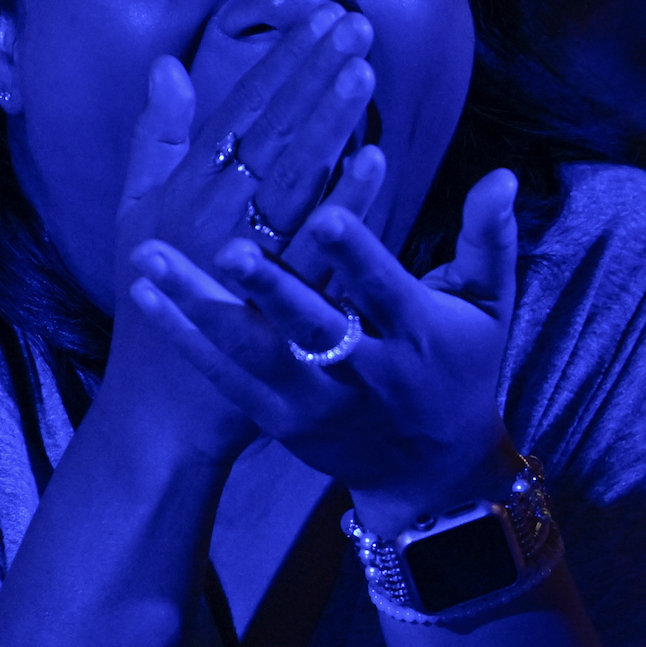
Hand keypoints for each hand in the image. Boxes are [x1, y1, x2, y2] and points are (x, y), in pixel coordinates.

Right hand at [95, 5, 387, 459]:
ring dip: (328, 120)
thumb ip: (156, 138)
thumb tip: (168, 64)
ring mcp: (238, 256)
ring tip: (365, 69)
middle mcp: (208, 213)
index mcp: (183, 186)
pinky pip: (312, 241)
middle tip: (356, 24)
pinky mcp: (268, 300)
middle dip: (313, 73)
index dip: (282, 60)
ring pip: (290, 176)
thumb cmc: (155, 300)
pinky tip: (376, 160)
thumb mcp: (137, 211)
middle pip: (269, 130)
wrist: (163, 402)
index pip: (239, 107)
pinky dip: (343, 199)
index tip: (321, 15)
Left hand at [127, 168, 523, 533]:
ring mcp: (314, 401)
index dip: (359, 255)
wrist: (432, 471)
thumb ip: (490, 238)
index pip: (385, 289)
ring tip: (149, 258)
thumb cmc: (462, 366)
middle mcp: (363, 373)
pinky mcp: (279, 418)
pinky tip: (142, 295)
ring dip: (198, 306)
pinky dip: (184, 337)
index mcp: (418, 335)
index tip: (331, 212)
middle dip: (271, 290)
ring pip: (252, 352)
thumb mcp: (490, 306)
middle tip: (228, 247)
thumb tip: (503, 174)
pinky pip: (224, 376)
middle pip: (312, 329)